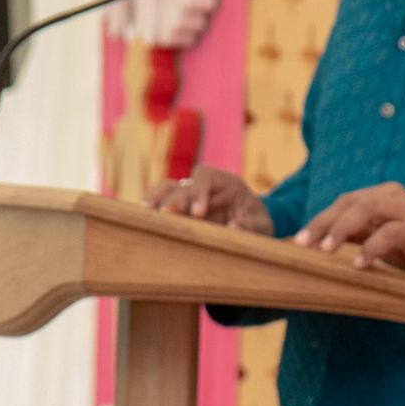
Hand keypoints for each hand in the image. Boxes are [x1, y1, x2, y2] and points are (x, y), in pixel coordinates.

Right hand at [143, 166, 273, 236]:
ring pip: (165, 189)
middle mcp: (202, 186)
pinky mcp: (179, 212)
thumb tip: (234, 228)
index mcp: (224, 182)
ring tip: (144, 213)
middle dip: (174, 199)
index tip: (198, 212)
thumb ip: (252, 226)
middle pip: (181, 185)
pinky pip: (160, 204)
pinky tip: (141, 219)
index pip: (204, 176)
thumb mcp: (263, 225)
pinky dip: (151, 209)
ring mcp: (188, 197)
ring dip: (154, 199)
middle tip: (167, 214)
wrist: (252, 226)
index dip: (199, 191)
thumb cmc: (257, 223)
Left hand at [294, 182, 404, 289]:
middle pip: (349, 203)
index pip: (342, 202)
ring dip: (342, 230)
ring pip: (366, 211)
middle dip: (323, 223)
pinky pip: (390, 233)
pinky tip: (359, 264)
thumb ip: (352, 236)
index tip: (298, 240)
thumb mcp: (376, 240)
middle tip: (304, 244)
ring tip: (325, 250)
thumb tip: (313, 246)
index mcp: (379, 195)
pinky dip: (372, 248)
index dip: (319, 219)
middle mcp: (391, 195)